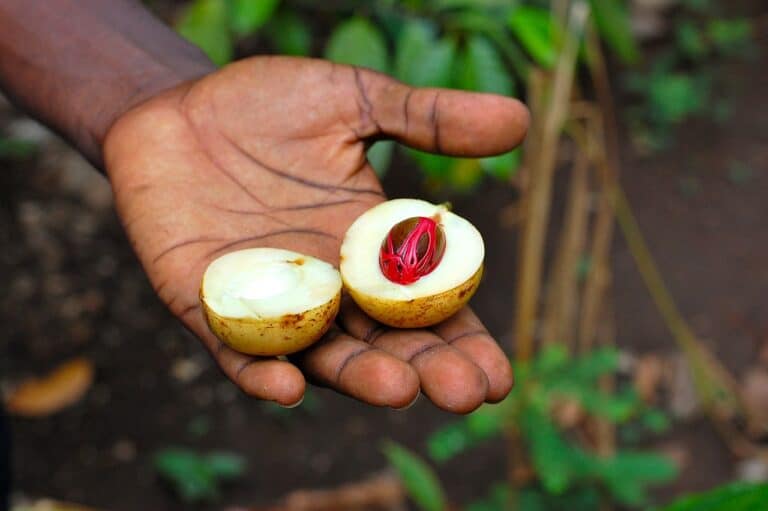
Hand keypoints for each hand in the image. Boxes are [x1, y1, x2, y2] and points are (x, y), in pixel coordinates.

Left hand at [103, 57, 528, 412]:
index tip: (500, 378)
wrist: (177, 106)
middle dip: (427, 372)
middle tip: (465, 394)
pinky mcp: (207, 306)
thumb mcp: (356, 101)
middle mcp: (330, 288)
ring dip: (359, 378)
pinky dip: (261, 372)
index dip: (465, 343)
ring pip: (322, 356)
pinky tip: (289, 386)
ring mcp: (271, 301)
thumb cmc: (267, 105)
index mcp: (370, 251)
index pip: (428, 308)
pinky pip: (237, 350)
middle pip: (386, 344)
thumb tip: (521, 119)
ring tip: (398, 390)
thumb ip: (429, 120)